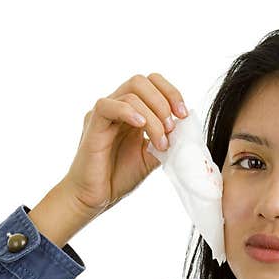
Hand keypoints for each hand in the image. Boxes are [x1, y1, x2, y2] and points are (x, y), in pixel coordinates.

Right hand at [61, 72, 187, 215]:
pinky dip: (129, 112)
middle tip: (173, 127)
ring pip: (131, 94)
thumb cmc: (118, 177)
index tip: (183, 115)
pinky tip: (141, 127)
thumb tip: (185, 128)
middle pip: (141, 81)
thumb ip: (167, 140)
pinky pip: (107, 105)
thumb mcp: (152, 157)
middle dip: (164, 100)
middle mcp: (117, 107)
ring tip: (160, 143)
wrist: (94, 197)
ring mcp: (104, 114)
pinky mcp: (92, 123)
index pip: (152, 83)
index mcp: (132, 112)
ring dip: (153, 118)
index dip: (171, 93)